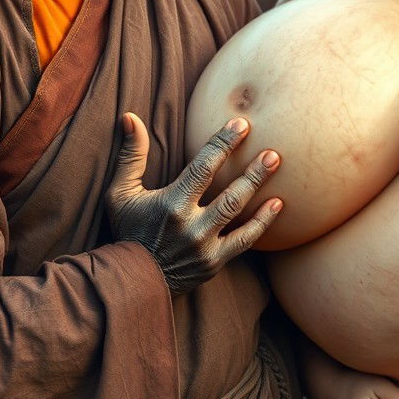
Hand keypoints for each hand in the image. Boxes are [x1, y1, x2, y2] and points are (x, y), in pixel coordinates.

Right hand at [105, 112, 281, 294]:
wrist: (133, 281)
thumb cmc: (128, 231)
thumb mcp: (120, 193)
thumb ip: (131, 155)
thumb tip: (130, 117)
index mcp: (171, 204)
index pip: (203, 167)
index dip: (223, 143)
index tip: (241, 124)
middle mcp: (191, 225)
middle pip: (230, 193)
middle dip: (253, 170)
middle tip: (273, 151)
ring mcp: (205, 246)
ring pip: (239, 213)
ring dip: (258, 187)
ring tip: (275, 164)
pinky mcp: (214, 262)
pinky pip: (245, 241)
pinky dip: (262, 223)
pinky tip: (277, 204)